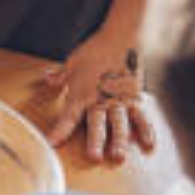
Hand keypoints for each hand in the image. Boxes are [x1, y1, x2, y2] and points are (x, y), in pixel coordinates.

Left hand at [43, 39, 157, 164]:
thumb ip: (60, 76)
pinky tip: (148, 145)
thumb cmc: (95, 50)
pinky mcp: (136, 97)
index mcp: (81, 94)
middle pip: (96, 124)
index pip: (67, 117)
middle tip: (94, 157)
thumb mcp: (72, 62)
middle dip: (94, 141)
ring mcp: (119, 100)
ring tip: (119, 157)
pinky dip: (146, 130)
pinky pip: (141, 116)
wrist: (122, 37)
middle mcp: (100, 100)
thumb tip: (46, 78)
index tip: (50, 144)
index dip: (58, 132)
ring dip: (119, 140)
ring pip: (119, 124)